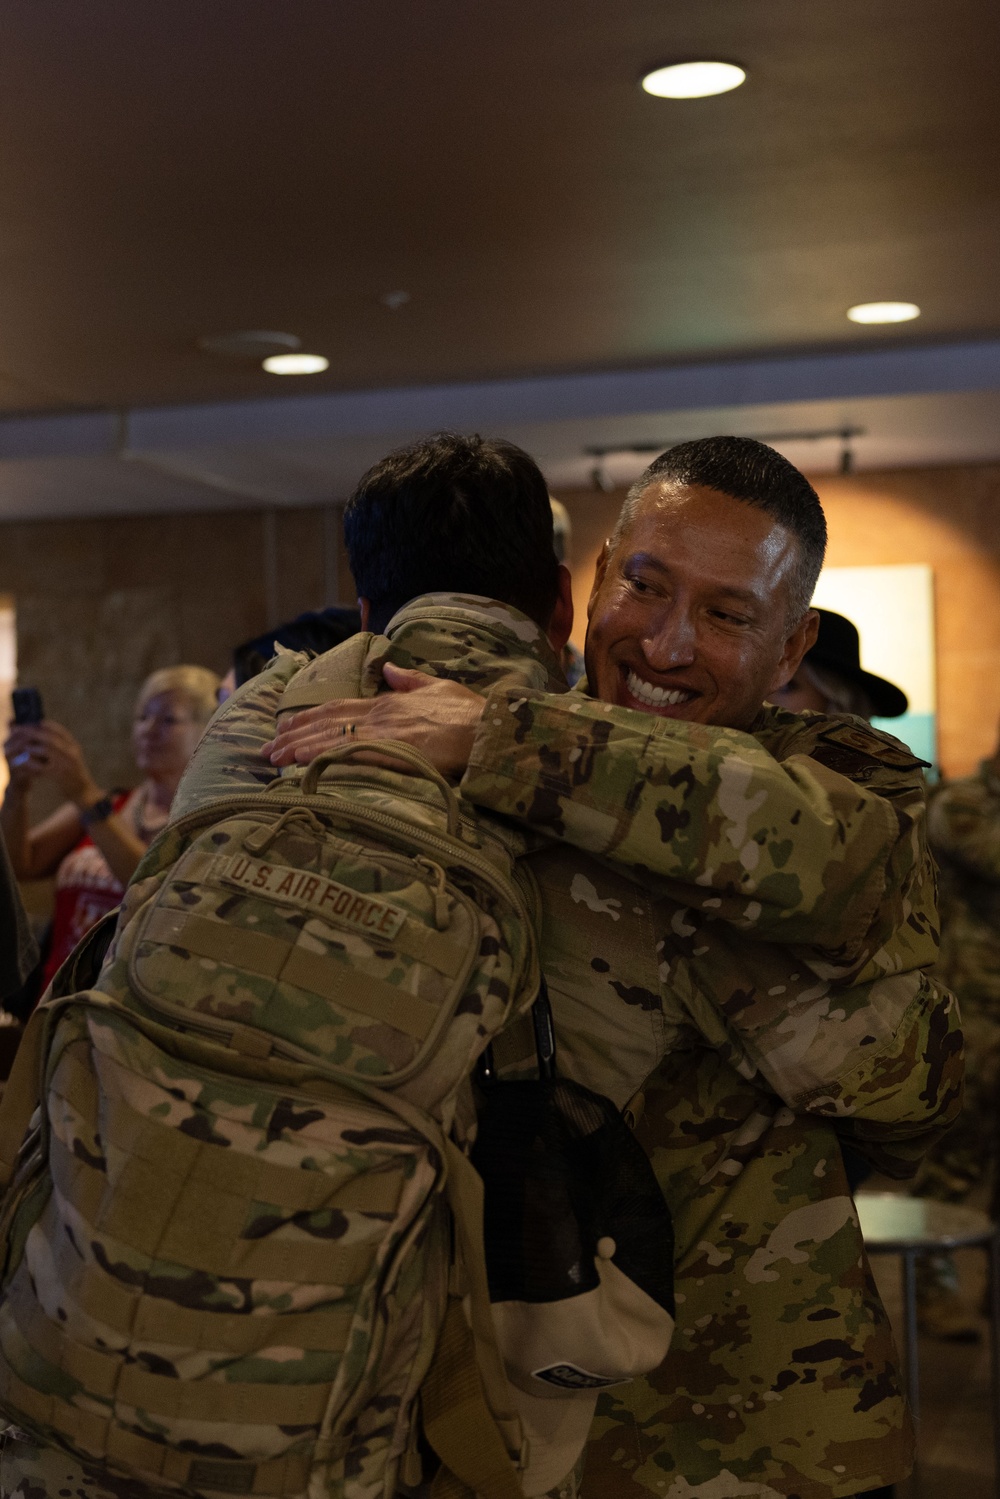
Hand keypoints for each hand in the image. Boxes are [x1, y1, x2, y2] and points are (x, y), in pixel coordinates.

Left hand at [4, 720, 100, 805]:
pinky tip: (27, 761)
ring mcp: (66, 764)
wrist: (84, 791)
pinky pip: (43, 766)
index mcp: (74, 747)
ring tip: (25, 746)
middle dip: (35, 733)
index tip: (38, 723)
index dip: (48, 726)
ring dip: (33, 747)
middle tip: (24, 732)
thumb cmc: (75, 774)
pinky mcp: (60, 775)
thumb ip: (62, 748)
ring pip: (46, 749)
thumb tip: (46, 737)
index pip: (60, 732)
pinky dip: (34, 763)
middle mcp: (71, 753)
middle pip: (50, 738)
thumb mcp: (72, 757)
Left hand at [263, 662, 486, 776]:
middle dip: (293, 733)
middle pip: (327, 722)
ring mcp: (384, 733)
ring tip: (272, 757)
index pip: (340, 708)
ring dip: (297, 746)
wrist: (487, 730)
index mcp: (390, 702)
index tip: (286, 724)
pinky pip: (348, 753)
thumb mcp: (437, 686)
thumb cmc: (469, 713)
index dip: (310, 716)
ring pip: (330, 737)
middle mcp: (380, 715)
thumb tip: (389, 668)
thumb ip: (409, 680)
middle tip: (266, 747)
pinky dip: (320, 756)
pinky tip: (300, 761)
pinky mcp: (392, 752)